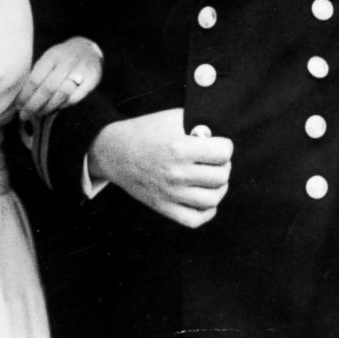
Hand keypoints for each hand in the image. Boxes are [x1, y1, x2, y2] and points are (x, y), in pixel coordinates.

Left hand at [14, 36, 102, 119]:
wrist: (88, 49)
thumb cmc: (62, 57)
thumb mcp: (49, 58)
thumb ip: (38, 74)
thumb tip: (23, 97)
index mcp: (52, 56)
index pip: (36, 78)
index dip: (25, 95)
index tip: (18, 106)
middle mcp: (67, 62)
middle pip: (48, 88)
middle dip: (34, 104)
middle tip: (24, 115)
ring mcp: (81, 70)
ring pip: (62, 94)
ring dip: (48, 107)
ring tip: (38, 113)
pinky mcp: (92, 79)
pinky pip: (75, 97)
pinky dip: (63, 105)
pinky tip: (55, 108)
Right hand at [87, 108, 232, 227]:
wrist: (114, 151)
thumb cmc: (145, 131)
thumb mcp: (171, 118)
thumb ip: (199, 124)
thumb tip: (222, 135)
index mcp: (178, 148)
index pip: (223, 153)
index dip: (224, 145)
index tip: (219, 143)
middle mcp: (176, 173)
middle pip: (221, 175)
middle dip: (223, 164)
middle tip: (215, 159)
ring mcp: (169, 194)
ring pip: (213, 199)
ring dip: (219, 187)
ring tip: (212, 177)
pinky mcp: (163, 207)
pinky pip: (195, 219)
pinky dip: (207, 210)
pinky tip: (204, 196)